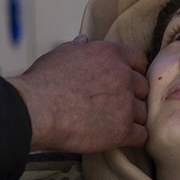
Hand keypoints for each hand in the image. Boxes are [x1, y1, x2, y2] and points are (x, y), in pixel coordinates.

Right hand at [8, 37, 147, 152]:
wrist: (35, 110)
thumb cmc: (42, 82)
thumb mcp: (60, 55)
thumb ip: (77, 48)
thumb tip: (83, 41)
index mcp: (110, 54)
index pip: (139, 60)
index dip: (133, 72)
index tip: (124, 82)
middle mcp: (123, 76)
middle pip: (143, 88)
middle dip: (131, 97)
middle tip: (114, 106)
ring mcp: (126, 104)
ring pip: (143, 113)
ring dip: (131, 118)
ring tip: (111, 124)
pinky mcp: (123, 130)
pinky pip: (141, 135)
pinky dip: (132, 138)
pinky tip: (118, 138)